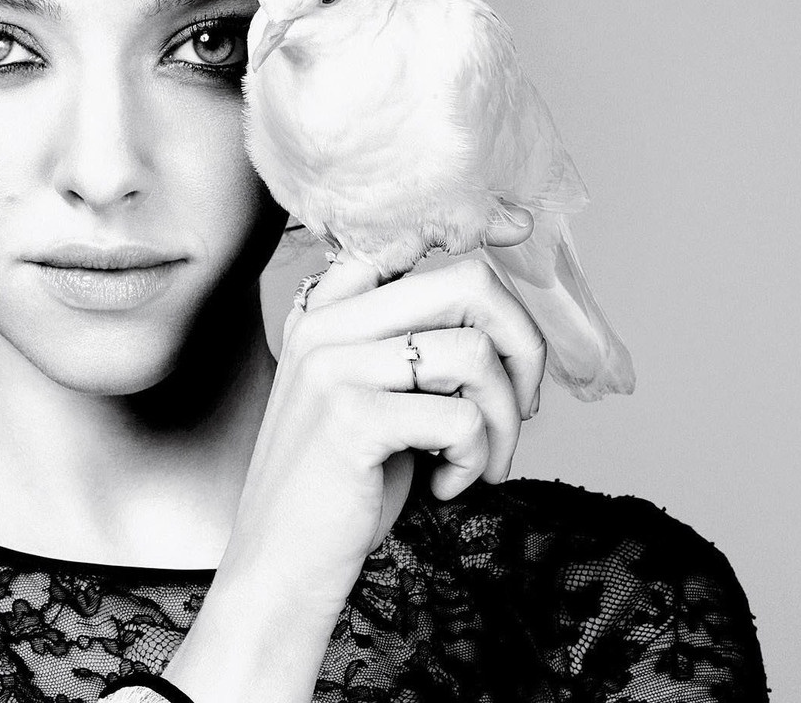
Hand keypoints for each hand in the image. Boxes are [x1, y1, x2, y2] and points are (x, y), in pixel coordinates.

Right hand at [226, 254, 547, 611]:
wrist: (277, 571)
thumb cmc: (337, 491)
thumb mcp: (370, 400)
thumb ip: (411, 349)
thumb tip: (504, 323)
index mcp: (327, 311)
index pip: (414, 242)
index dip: (479, 240)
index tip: (516, 230)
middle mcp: (325, 324)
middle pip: (466, 282)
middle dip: (522, 345)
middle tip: (523, 406)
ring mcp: (333, 367)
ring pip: (475, 353)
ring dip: (505, 420)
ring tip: (483, 462)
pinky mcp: (352, 418)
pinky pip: (463, 416)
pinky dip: (476, 458)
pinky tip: (447, 485)